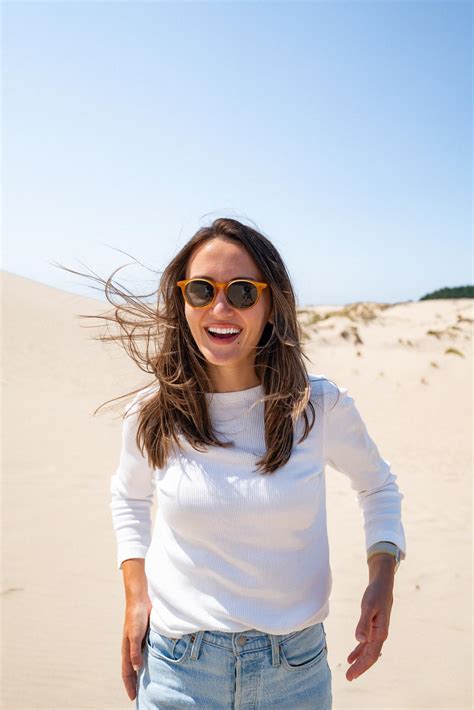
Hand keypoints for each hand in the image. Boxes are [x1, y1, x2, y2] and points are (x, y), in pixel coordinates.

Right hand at [121, 596, 151, 700]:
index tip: (133, 698)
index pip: (127, 672)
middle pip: (132, 670)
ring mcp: (138, 643)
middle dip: (134, 683)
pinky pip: (145, 654)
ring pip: (138, 662)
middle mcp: (131, 648)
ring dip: (140, 673)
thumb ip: (135, 651)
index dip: (129, 685)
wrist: (140, 601)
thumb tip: (136, 668)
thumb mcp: (135, 635)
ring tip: (146, 684)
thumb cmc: (136, 617)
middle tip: (139, 696)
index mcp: (127, 649)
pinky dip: (148, 662)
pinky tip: (154, 665)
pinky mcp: (145, 637)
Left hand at [346, 564, 393, 681]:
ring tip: (349, 671)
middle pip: (370, 656)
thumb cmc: (376, 594)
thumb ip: (363, 623)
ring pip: (368, 651)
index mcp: (381, 632)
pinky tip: (351, 657)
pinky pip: (366, 644)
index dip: (361, 666)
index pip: (371, 655)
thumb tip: (359, 640)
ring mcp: (377, 632)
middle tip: (348, 678)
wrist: (383, 584)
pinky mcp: (373, 627)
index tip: (351, 675)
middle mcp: (380, 635)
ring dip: (359, 662)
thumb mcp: (368, 607)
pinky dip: (359, 651)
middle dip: (360, 668)